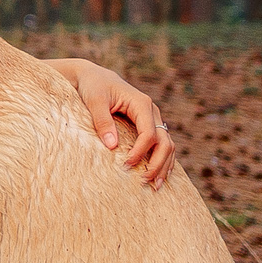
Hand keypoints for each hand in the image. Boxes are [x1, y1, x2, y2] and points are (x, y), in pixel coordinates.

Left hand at [58, 58, 177, 188]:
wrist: (95, 77)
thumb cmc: (94, 87)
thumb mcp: (95, 101)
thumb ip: (103, 122)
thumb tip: (112, 146)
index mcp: (141, 104)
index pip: (149, 133)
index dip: (141, 152)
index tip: (127, 165)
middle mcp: (152, 112)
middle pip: (164, 141)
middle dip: (158, 163)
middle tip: (145, 181)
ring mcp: (152, 119)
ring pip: (167, 145)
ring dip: (164, 165)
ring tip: (155, 185)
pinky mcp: (148, 125)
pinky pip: (161, 145)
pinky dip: (162, 160)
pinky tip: (158, 175)